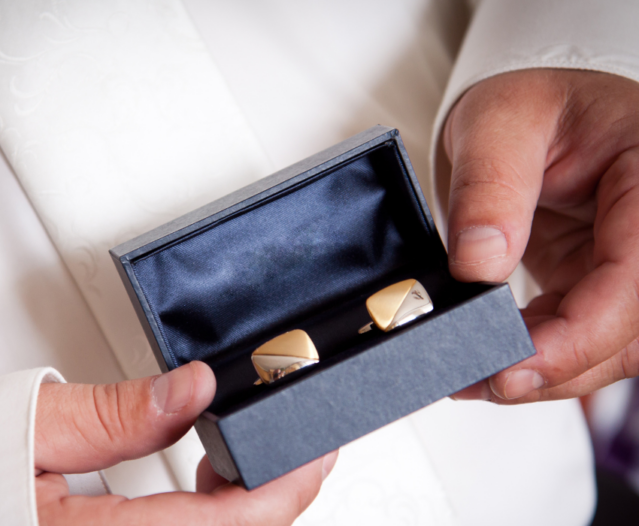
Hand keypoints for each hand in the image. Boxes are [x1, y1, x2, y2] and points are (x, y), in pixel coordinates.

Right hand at [35, 361, 336, 524]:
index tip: (317, 453)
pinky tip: (205, 479)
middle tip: (293, 444)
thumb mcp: (22, 427)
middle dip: (273, 497)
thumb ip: (111, 413)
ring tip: (239, 451)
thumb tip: (194, 387)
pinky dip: (211, 514)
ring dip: (243, 507)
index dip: (283, 492)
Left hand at [439, 69, 638, 401]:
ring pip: (611, 346)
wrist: (529, 120)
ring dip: (546, 371)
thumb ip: (490, 188)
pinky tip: (490, 356)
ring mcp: (630, 263)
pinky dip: (537, 356)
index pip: (637, 275)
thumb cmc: (527, 107)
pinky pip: (582, 337)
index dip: (581, 334)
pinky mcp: (602, 285)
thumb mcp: (499, 123)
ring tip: (475, 373)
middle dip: (559, 366)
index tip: (514, 363)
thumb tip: (479, 265)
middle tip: (481, 379)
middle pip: (631, 330)